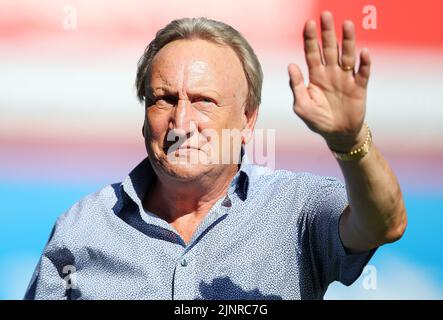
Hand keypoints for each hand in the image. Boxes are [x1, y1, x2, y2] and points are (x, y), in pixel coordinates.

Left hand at [288, 11, 370, 151]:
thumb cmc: (317, 120)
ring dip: (348, 41)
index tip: (309, 23)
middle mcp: (331, 73)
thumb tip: (291, 65)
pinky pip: (363, 73)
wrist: (337, 134)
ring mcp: (346, 78)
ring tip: (347, 25)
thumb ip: (297, 86)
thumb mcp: (302, 106)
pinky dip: (364, 63)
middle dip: (328, 32)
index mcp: (316, 75)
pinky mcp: (359, 87)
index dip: (310, 39)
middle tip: (326, 15)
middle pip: (330, 48)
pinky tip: (363, 53)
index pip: (312, 53)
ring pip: (347, 55)